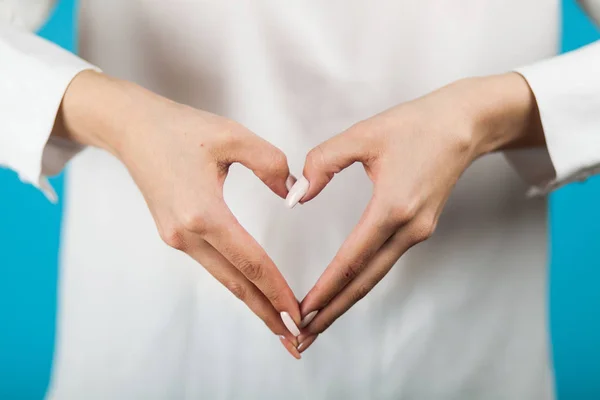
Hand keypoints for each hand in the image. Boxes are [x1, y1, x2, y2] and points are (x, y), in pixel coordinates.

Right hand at [56, 70, 302, 356]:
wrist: (133, 129)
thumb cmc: (181, 129)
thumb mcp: (232, 136)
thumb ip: (271, 164)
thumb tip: (293, 194)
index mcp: (202, 212)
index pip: (250, 261)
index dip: (276, 289)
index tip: (299, 312)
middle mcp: (186, 234)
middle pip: (235, 283)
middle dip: (267, 312)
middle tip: (294, 342)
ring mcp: (177, 238)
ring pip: (223, 278)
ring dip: (252, 301)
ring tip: (279, 325)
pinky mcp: (175, 235)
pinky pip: (213, 265)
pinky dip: (236, 282)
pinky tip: (252, 291)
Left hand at [292, 73, 544, 350]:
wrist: (463, 124)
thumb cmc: (415, 125)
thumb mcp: (362, 135)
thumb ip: (323, 163)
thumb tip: (298, 196)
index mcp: (393, 207)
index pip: (352, 259)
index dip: (326, 288)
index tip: (303, 310)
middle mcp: (409, 228)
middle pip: (365, 282)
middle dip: (333, 311)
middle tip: (304, 336)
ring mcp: (418, 232)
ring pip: (375, 276)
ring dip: (346, 300)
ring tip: (319, 321)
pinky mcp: (419, 229)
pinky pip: (384, 263)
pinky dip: (361, 282)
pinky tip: (344, 290)